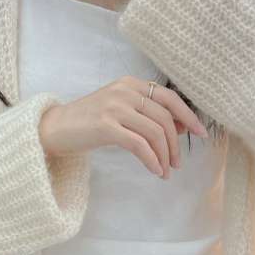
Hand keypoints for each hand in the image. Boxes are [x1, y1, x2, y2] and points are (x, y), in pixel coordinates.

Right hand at [38, 76, 208, 179]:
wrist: (54, 129)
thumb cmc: (87, 123)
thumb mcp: (120, 111)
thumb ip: (146, 115)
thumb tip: (180, 126)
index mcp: (130, 84)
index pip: (169, 97)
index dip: (188, 116)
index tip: (200, 132)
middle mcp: (125, 91)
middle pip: (164, 117)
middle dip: (176, 143)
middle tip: (177, 163)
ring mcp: (115, 107)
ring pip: (154, 132)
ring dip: (164, 155)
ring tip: (165, 171)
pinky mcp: (106, 127)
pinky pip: (139, 145)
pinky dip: (151, 160)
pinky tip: (154, 170)